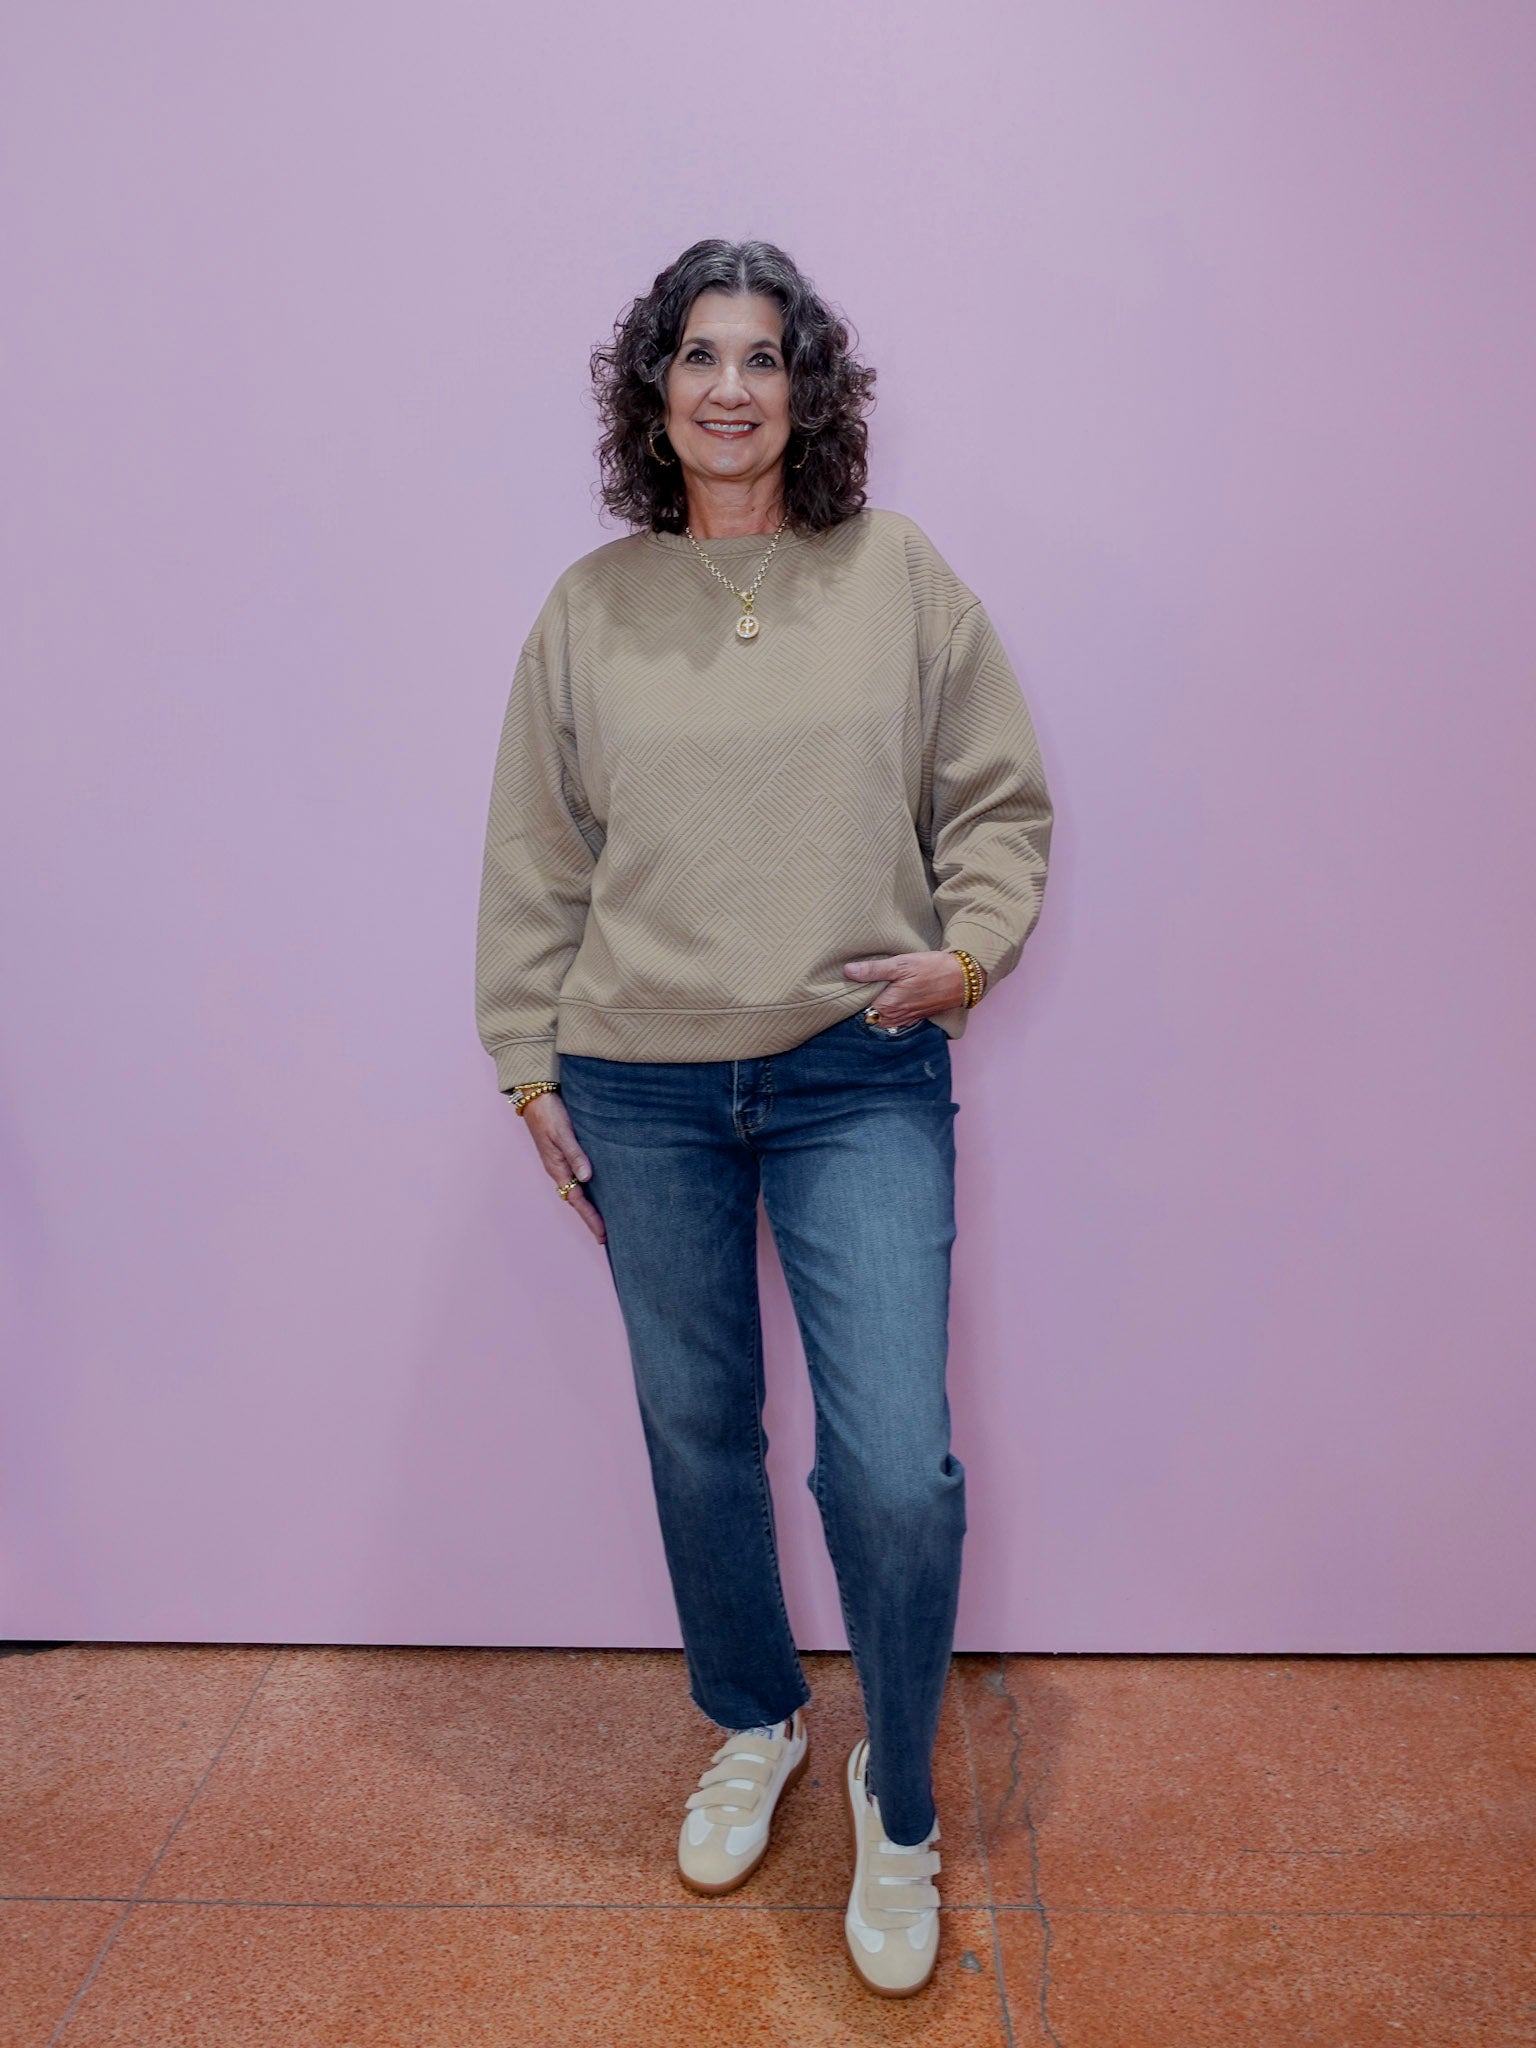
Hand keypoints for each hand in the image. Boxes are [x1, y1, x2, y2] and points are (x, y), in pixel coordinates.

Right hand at [519, 1093, 605, 1244]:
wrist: (536, 1095)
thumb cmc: (549, 1113)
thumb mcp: (562, 1133)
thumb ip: (575, 1154)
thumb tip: (586, 1178)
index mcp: (557, 1168)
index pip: (577, 1201)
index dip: (591, 1218)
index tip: (603, 1235)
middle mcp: (560, 1169)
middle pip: (578, 1200)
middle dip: (591, 1219)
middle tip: (606, 1237)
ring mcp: (562, 1162)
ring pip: (579, 1190)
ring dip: (590, 1206)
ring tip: (606, 1219)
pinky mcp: (566, 1153)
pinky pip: (579, 1177)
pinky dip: (590, 1188)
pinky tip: (600, 1190)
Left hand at [841, 949, 972, 1028]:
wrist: (962, 978)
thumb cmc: (932, 968)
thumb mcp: (901, 964)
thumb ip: (873, 970)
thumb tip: (848, 971)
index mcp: (887, 1005)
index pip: (858, 1009)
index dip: (851, 999)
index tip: (845, 989)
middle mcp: (894, 1017)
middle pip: (868, 1017)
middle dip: (860, 1007)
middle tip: (852, 991)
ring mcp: (905, 1020)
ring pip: (880, 1020)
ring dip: (873, 1010)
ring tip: (866, 995)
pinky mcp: (913, 1018)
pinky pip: (892, 1020)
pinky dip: (886, 1013)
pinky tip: (885, 1000)